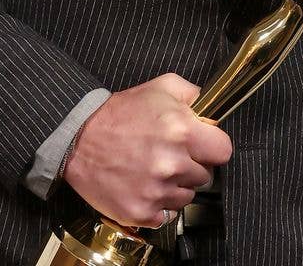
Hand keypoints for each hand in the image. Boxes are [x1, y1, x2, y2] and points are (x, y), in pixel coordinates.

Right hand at [63, 73, 232, 228]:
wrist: (79, 139)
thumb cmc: (120, 113)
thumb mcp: (161, 87)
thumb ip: (193, 94)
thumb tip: (211, 107)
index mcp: (182, 131)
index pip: (223, 151)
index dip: (214, 147)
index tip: (204, 146)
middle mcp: (172, 163)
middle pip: (205, 176)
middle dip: (193, 165)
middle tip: (171, 154)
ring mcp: (156, 191)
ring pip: (187, 196)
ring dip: (176, 186)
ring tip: (154, 169)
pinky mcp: (140, 211)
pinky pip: (167, 215)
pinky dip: (159, 204)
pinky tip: (145, 186)